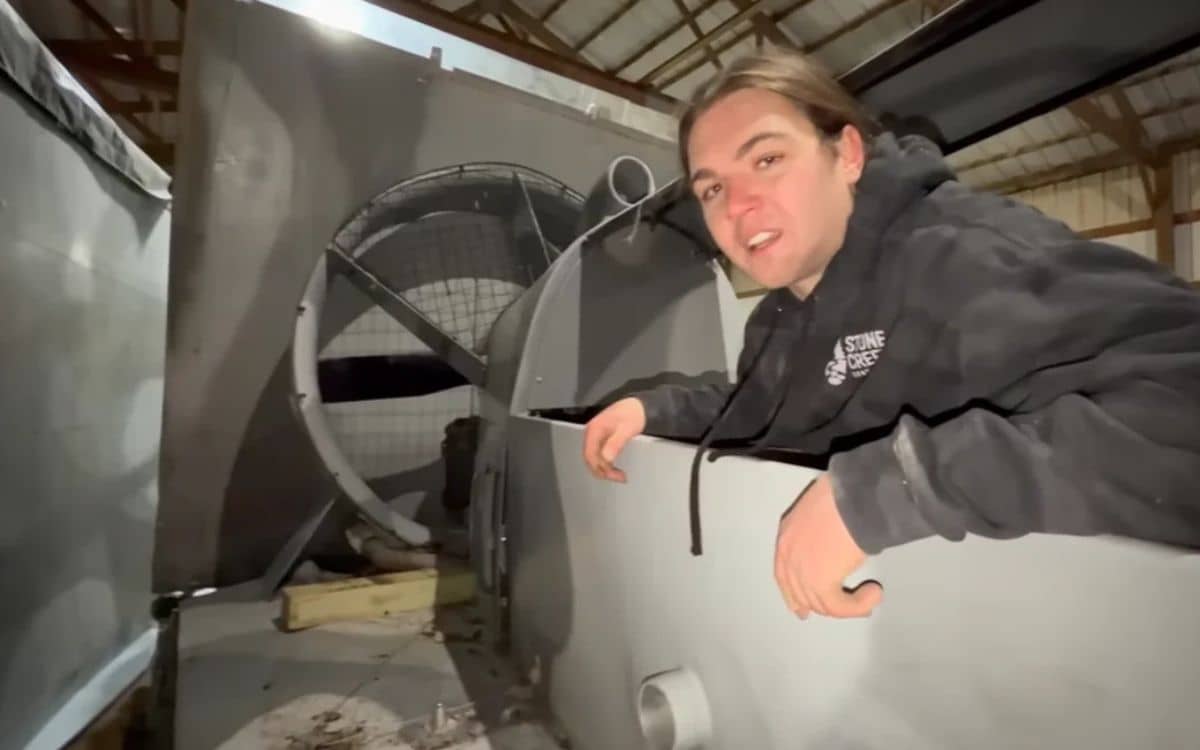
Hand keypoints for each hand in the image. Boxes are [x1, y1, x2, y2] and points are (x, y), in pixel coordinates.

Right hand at [582, 397, 645, 481]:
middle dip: (602, 471)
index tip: (615, 475)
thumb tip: (607, 459)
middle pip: (590, 458)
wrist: (639, 405)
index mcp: (594, 430)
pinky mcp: (601, 438)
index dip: (601, 468)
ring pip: (593, 458)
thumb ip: (615, 444)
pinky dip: (605, 463)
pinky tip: (614, 467)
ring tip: (618, 475)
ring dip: (604, 468)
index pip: (590, 455)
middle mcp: (592, 432)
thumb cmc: (634, 414)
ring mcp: (596, 435)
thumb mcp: (627, 429)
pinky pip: (598, 454)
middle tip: (619, 478)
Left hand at [774, 473, 882, 618]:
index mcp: (787, 535)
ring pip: (821, 604)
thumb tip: (838, 545)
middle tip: (850, 607)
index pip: (783, 573)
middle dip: (823, 605)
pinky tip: (873, 594)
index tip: (802, 609)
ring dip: (849, 605)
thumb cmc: (845, 496)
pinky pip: (837, 607)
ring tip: (869, 595)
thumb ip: (823, 532)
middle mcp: (789, 554)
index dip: (793, 594)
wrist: (854, 498)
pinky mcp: (820, 583)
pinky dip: (857, 606)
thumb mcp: (824, 512)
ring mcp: (801, 570)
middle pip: (800, 593)